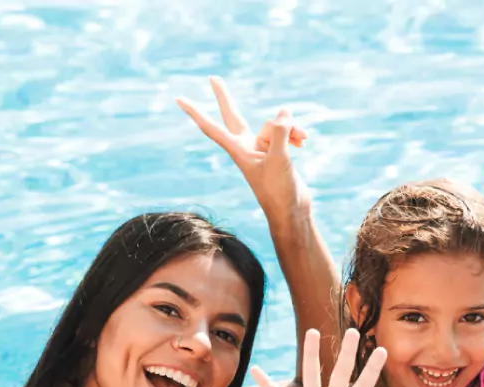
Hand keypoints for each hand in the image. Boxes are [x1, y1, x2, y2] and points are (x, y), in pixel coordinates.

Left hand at [176, 76, 308, 215]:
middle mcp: (247, 147)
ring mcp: (262, 150)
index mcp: (239, 150)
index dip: (196, 112)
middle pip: (234, 115)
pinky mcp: (277, 153)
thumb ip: (280, 132)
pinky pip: (284, 132)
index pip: (212, 127)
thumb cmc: (279, 191)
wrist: (291, 212)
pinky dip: (294, 134)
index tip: (178, 99)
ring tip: (304, 139)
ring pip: (273, 125)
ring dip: (291, 128)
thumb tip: (284, 110)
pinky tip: (305, 142)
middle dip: (224, 97)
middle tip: (212, 78)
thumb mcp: (279, 159)